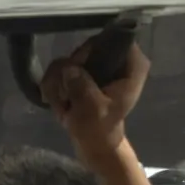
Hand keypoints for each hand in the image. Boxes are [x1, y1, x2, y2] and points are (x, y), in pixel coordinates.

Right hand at [40, 39, 149, 166]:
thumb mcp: (92, 109)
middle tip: (66, 95)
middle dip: (68, 73)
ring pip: (66, 61)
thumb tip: (68, 68)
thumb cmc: (99, 129)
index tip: (77, 70)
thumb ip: (82, 86)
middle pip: (84, 49)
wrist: (93, 145)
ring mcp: (95, 67)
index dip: (89, 52)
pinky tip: (60, 105)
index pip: (110, 40)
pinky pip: (57, 72)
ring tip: (63, 105)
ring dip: (58, 85)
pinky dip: (54, 89)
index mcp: (130, 65)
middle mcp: (114, 60)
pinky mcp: (80, 74)